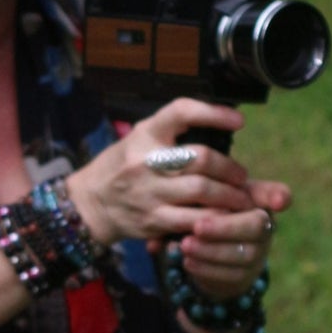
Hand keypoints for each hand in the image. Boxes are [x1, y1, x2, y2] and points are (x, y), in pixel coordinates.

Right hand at [67, 98, 259, 246]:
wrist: (90, 203)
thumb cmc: (124, 165)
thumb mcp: (141, 138)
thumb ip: (174, 133)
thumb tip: (223, 122)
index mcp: (146, 133)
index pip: (181, 112)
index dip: (213, 113)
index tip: (238, 121)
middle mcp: (146, 160)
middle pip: (201, 158)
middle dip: (230, 169)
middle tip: (241, 177)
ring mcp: (148, 191)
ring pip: (202, 191)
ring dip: (230, 196)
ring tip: (241, 199)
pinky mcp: (152, 220)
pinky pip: (193, 220)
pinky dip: (215, 219)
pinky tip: (224, 218)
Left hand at [172, 176, 290, 299]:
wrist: (212, 248)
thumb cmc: (214, 210)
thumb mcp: (217, 193)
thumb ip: (218, 179)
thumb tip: (239, 176)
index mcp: (261, 203)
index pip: (273, 196)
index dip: (276, 196)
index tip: (276, 200)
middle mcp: (266, 229)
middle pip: (255, 228)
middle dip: (225, 228)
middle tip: (197, 226)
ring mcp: (258, 255)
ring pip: (241, 255)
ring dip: (210, 251)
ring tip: (185, 244)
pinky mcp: (244, 277)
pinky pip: (229, 276)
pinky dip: (206, 269)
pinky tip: (187, 261)